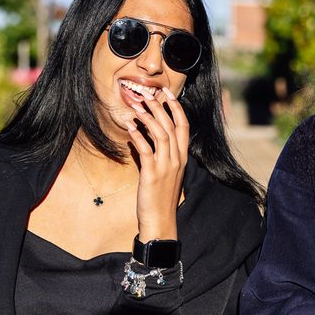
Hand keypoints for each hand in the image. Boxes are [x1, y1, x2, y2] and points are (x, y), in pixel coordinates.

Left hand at [126, 87, 188, 240]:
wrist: (160, 220)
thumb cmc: (161, 197)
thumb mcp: (165, 173)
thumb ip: (157, 154)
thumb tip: (141, 137)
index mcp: (182, 158)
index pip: (183, 126)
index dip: (176, 108)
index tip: (166, 93)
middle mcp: (177, 159)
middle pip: (171, 126)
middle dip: (160, 107)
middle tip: (148, 93)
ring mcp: (166, 167)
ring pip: (161, 134)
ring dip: (148, 118)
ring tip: (137, 106)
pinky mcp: (153, 175)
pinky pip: (146, 151)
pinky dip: (138, 137)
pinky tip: (130, 128)